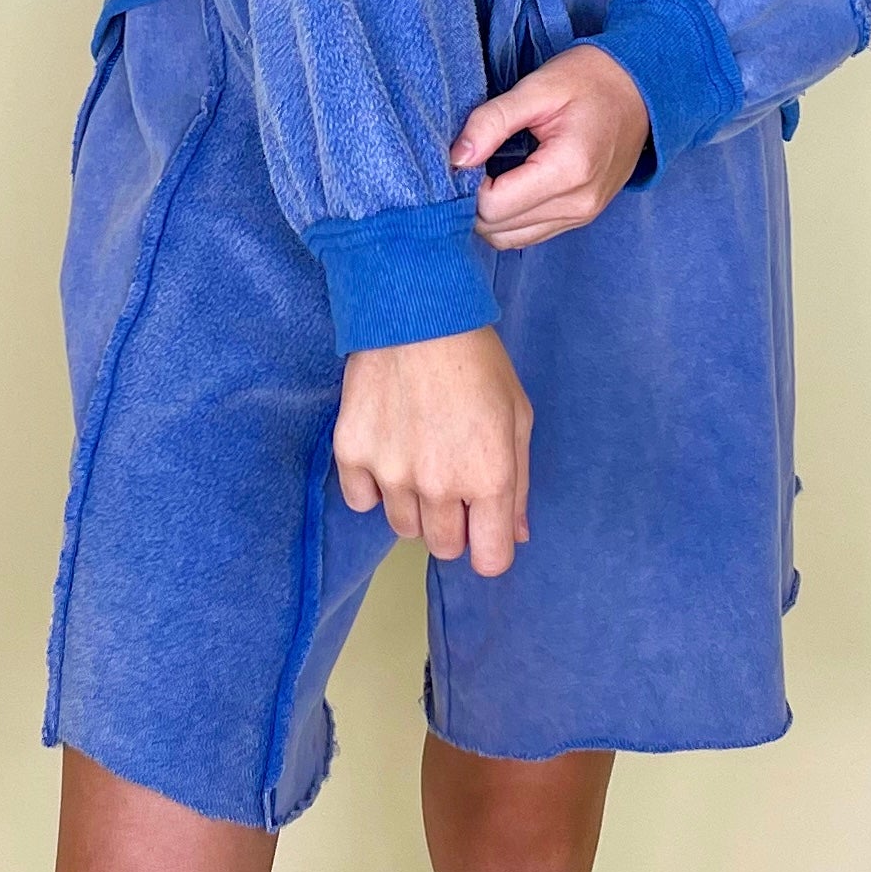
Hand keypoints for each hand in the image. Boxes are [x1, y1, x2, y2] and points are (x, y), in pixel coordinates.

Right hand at [334, 327, 532, 574]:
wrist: (415, 311)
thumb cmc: (476, 358)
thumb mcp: (517, 414)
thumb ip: (519, 482)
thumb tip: (516, 534)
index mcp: (488, 477)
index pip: (491, 560)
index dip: (491, 545)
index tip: (486, 525)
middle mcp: (439, 486)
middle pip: (444, 548)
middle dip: (454, 524)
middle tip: (451, 478)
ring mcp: (391, 473)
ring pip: (403, 527)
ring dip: (414, 504)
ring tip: (419, 454)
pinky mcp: (352, 455)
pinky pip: (361, 501)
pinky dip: (373, 485)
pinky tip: (387, 448)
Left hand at [451, 45, 650, 249]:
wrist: (641, 89)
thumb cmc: (590, 79)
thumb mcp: (537, 87)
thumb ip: (492, 121)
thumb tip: (456, 158)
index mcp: (568, 170)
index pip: (493, 207)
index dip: (468, 183)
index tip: (469, 153)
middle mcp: (578, 204)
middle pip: (498, 230)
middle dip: (474, 201)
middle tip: (474, 162)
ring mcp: (583, 215)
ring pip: (511, 240)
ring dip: (490, 214)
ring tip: (490, 173)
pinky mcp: (582, 217)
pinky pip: (530, 234)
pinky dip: (509, 218)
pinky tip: (507, 185)